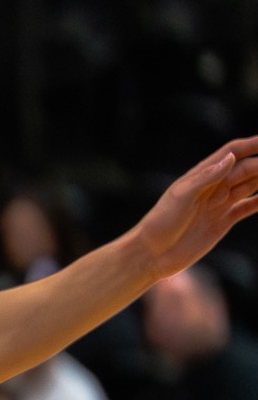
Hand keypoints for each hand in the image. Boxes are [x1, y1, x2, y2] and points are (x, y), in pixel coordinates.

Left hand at [132, 136, 257, 280]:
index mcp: (202, 176)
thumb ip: (206, 177)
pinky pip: (248, 207)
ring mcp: (220, 204)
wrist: (151, 255)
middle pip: (247, 168)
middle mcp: (214, 187)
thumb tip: (230, 158)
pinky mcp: (223, 222)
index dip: (253, 144)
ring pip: (251, 185)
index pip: (232, 152)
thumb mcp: (181, 197)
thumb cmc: (160, 223)